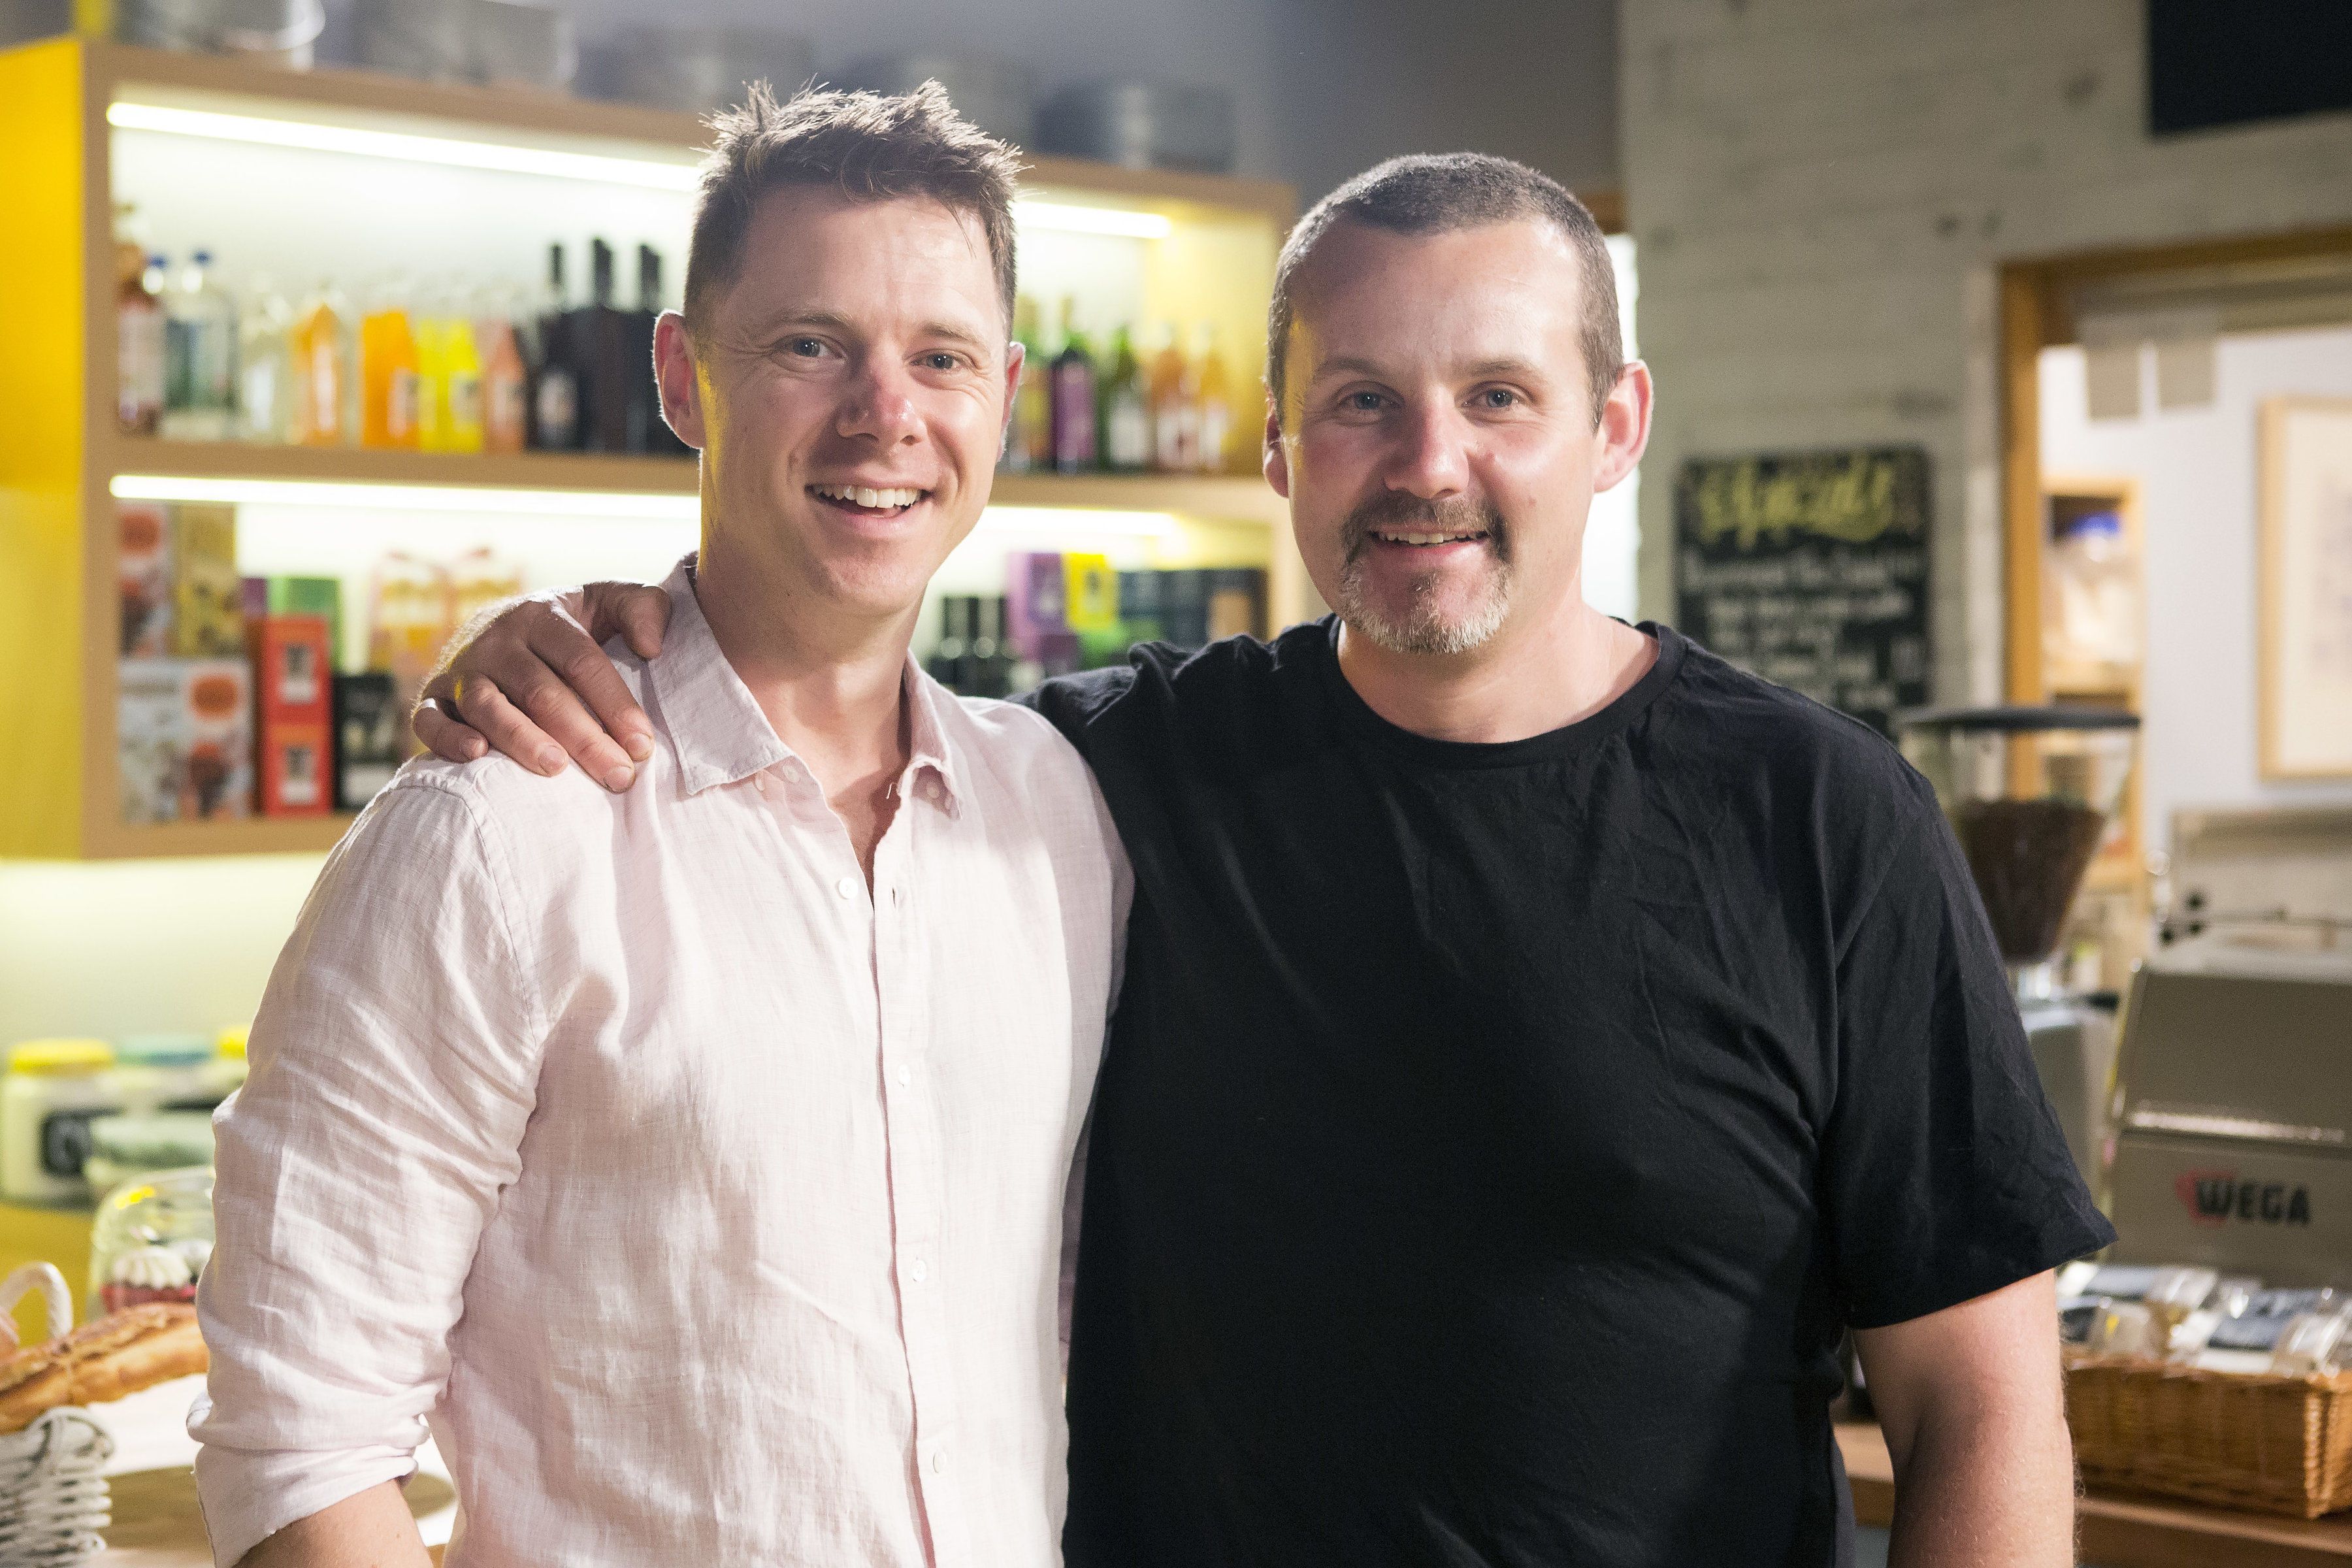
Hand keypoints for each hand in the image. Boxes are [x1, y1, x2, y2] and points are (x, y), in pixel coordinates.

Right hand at [411, 582, 672, 791]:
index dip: (614, 703)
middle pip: (540, 691)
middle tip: (617, 775)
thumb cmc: (569, 627)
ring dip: (520, 739)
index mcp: (542, 616)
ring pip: (486, 706)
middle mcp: (496, 641)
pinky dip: (448, 738)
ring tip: (555, 768)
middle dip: (582, 736)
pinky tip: (477, 755)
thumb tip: (652, 647)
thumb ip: (642, 608)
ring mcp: (460, 670)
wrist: (496, 628)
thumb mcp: (608, 603)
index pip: (581, 661)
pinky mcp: (431, 698)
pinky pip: (429, 720)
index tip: (642, 745)